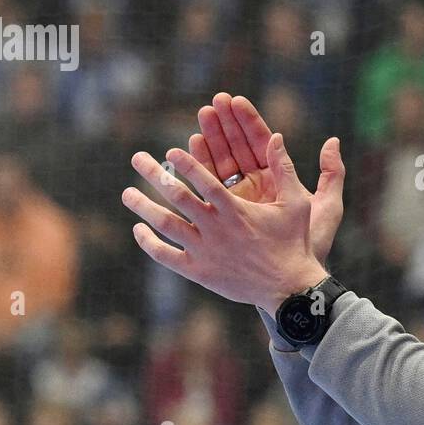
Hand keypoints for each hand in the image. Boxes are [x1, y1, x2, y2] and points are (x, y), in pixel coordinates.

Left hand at [121, 141, 327, 311]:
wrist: (288, 288)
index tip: (169, 151)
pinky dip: (149, 243)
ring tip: (127, 193)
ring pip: (166, 225)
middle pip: (178, 197)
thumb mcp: (296, 203)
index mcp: (236, 211)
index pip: (205, 181)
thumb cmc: (292, 243)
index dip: (186, 164)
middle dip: (154, 175)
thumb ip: (284, 169)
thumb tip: (278, 136)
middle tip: (136, 158)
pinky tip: (138, 230)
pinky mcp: (198, 272)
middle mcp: (216, 228)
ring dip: (144, 207)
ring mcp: (204, 251)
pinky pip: (166, 256)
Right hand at [188, 93, 344, 265]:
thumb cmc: (310, 245)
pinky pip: (206, 191)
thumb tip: (332, 141)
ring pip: (219, 166)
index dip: (247, 121)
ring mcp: (237, 202)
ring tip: (198, 119)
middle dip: (223, 125)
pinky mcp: (221, 217)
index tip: (234, 100)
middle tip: (211, 104)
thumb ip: (331, 174)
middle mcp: (255, 187)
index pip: (260, 143)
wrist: (289, 280)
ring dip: (207, 143)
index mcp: (277, 180)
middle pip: (236, 149)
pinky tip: (185, 155)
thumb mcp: (326, 208)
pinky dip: (196, 172)